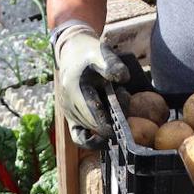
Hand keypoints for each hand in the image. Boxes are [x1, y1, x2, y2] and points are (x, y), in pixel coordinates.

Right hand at [52, 21, 129, 147]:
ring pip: (89, 131)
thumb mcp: (101, 53)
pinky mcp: (71, 118)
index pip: (92, 114)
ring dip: (106, 127)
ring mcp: (69, 113)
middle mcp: (69, 104)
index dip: (109, 125)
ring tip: (116, 109)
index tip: (123, 127)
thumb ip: (112, 65)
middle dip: (112, 122)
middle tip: (125, 108)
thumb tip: (124, 78)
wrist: (72, 54)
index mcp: (75, 89)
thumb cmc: (90, 54)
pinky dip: (92, 141)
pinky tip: (106, 138)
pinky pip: (79, 137)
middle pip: (93, 125)